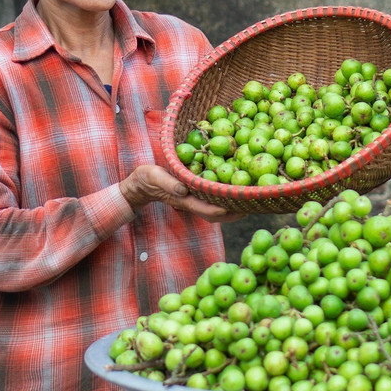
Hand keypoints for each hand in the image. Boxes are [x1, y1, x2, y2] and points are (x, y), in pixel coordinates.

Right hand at [119, 164, 243, 222]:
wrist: (140, 185)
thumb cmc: (146, 179)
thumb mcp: (154, 176)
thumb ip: (168, 183)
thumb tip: (183, 190)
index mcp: (183, 200)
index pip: (205, 209)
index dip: (220, 210)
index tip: (234, 207)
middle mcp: (190, 203)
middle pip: (214, 215)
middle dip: (232, 214)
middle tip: (250, 208)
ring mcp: (192, 202)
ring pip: (214, 211)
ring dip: (230, 210)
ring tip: (247, 203)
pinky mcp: (192, 197)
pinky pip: (210, 203)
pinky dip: (223, 201)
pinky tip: (233, 194)